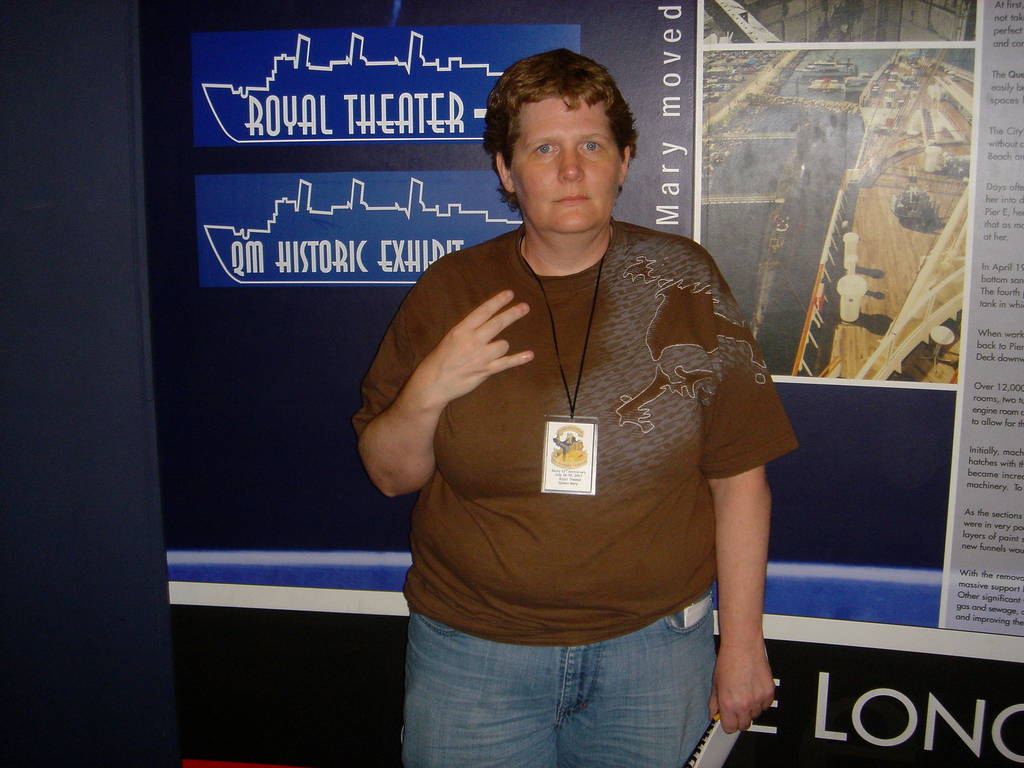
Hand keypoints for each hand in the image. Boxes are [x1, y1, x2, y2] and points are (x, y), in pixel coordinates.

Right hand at [410, 290, 532, 409]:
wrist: (433, 383)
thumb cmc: (440, 360)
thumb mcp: (450, 338)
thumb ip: (468, 331)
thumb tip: (486, 323)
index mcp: (461, 330)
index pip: (483, 311)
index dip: (498, 301)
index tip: (510, 294)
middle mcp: (472, 341)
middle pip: (498, 323)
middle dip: (513, 314)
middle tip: (525, 307)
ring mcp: (480, 356)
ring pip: (503, 345)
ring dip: (502, 347)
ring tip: (491, 352)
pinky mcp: (485, 371)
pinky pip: (506, 363)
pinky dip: (519, 359)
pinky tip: (530, 355)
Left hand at [708, 642, 774, 732]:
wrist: (743, 646)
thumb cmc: (729, 661)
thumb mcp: (715, 683)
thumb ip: (714, 702)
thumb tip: (713, 712)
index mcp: (729, 703)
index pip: (730, 728)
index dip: (728, 723)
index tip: (727, 719)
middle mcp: (744, 704)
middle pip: (744, 726)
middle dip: (739, 718)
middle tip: (736, 707)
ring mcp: (758, 700)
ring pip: (755, 715)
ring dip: (750, 709)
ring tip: (745, 693)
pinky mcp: (769, 693)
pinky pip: (765, 705)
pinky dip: (760, 701)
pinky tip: (753, 689)